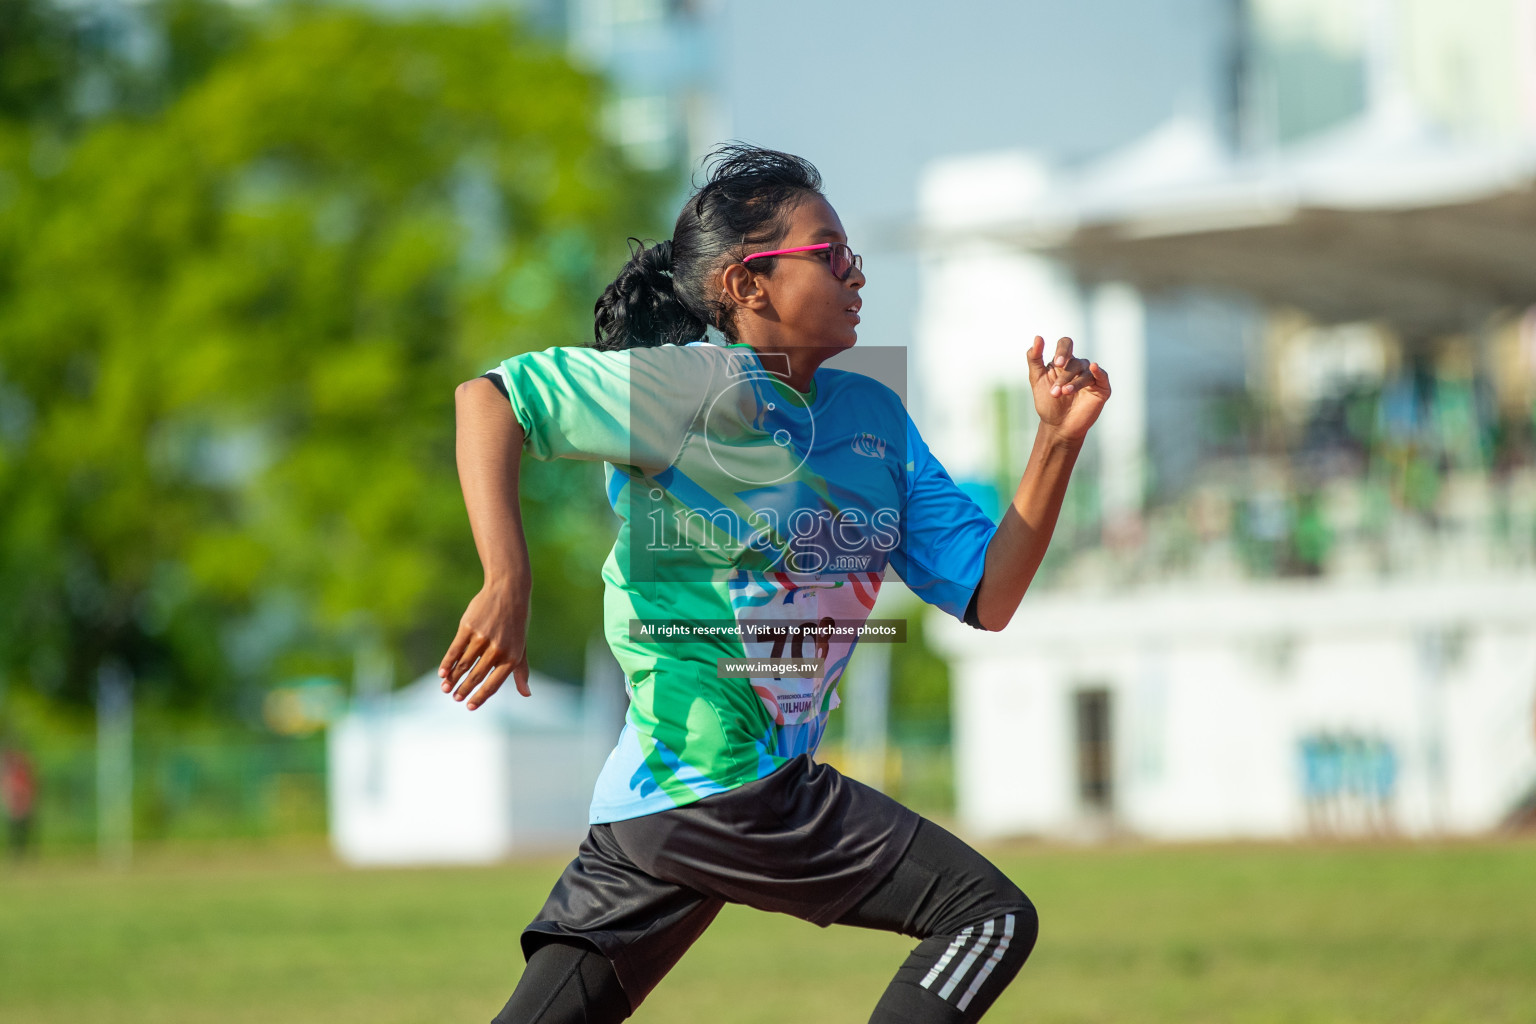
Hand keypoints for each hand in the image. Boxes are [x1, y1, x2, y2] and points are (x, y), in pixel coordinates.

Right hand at [438, 578, 531, 708]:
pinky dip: (448, 662)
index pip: (494, 684)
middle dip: (464, 689)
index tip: (469, 707)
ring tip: (445, 688)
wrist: (509, 591)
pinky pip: (455, 649)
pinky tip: (442, 672)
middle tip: (455, 698)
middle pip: (476, 675)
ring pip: (464, 664)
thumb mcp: (521, 646)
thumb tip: (526, 694)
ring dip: (453, 678)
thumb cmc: (516, 623)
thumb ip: (521, 671)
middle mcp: (497, 649)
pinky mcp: (468, 626)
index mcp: (512, 657)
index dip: (480, 697)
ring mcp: (482, 637)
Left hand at [1027, 335, 1110, 442]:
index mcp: (1064, 361)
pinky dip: (1098, 372)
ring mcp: (1091, 376)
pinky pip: (1102, 376)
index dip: (1062, 351)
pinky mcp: (1101, 388)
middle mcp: (1078, 366)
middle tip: (1055, 392)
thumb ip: (1034, 358)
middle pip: (1074, 362)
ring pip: (1086, 371)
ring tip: (1064, 393)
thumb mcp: (1037, 379)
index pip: (1065, 344)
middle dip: (1063, 377)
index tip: (1056, 364)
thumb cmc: (1047, 403)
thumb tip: (1038, 337)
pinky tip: (1093, 369)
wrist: (1058, 426)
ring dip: (1074, 382)